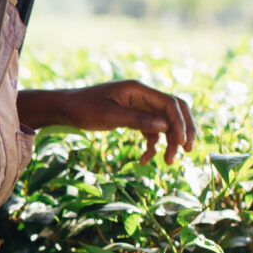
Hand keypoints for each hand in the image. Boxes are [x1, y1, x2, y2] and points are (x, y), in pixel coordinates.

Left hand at [65, 80, 195, 163]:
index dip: (180, 123)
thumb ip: (137, 119)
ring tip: (167, 162)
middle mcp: (141, 96)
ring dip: (168, 142)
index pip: (169, 103)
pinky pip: (150, 130)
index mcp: (137, 90)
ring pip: (163, 123)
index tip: (181, 143)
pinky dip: (151, 145)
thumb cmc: (83, 109)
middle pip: (173, 111)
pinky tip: (144, 160)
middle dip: (183, 130)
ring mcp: (138, 106)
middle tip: (187, 151)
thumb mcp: (109, 115)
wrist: (65, 108)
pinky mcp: (132, 117)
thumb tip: (165, 126)